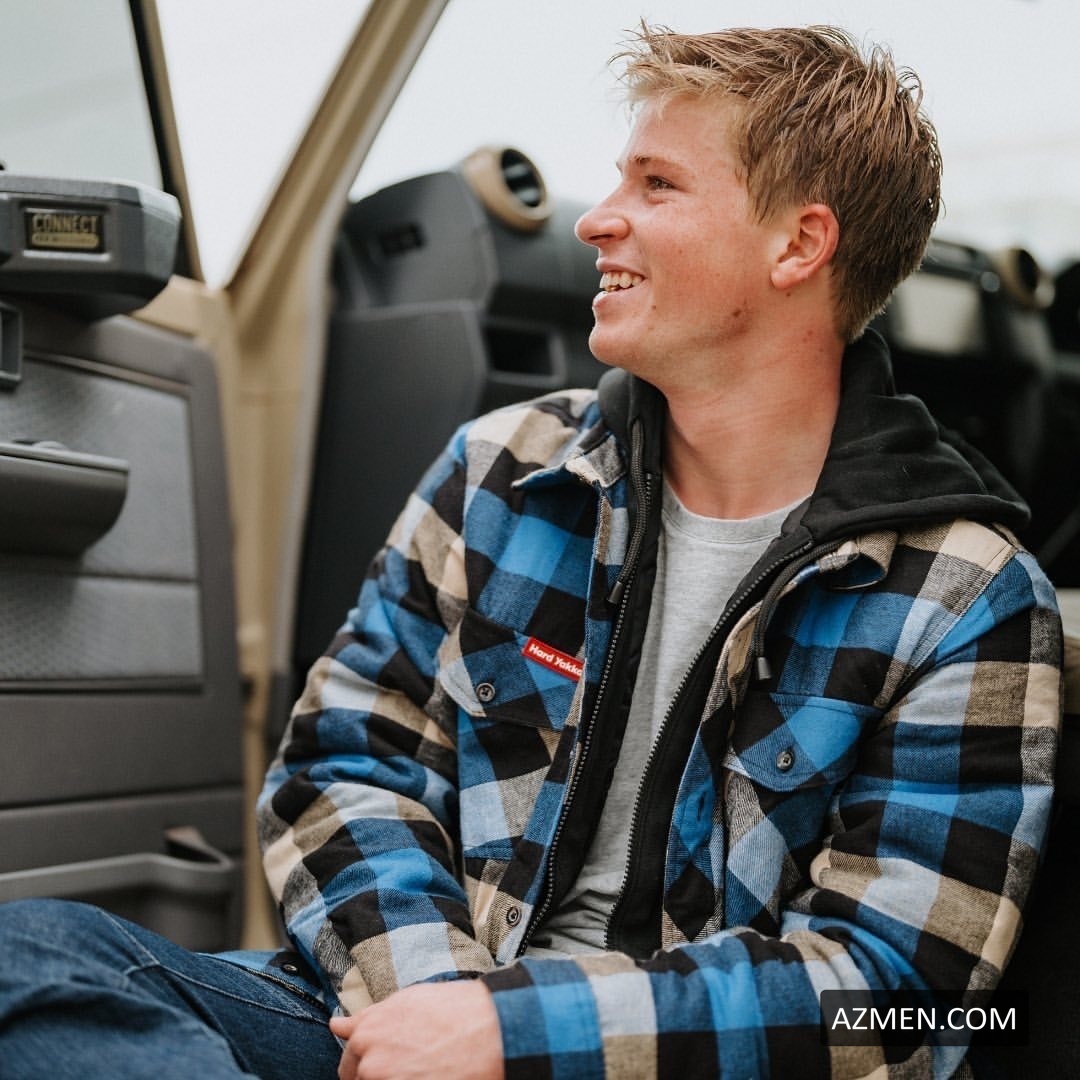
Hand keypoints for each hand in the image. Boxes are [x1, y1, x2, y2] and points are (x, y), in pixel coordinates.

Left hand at [330, 980, 504, 1079]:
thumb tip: (336, 1025)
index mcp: (367, 1032)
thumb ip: (368, 1018)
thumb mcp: (406, 1002)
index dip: (364, 1067)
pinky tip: (432, 1076)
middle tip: (412, 1066)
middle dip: (379, 1076)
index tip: (383, 1065)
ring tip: (427, 1069)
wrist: (492, 1030)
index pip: (348, 1064)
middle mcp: (371, 1062)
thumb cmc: (453, 1010)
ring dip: (395, 1079)